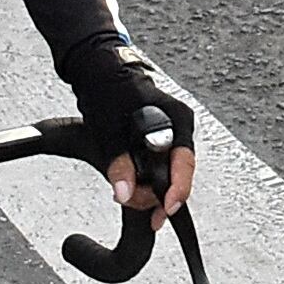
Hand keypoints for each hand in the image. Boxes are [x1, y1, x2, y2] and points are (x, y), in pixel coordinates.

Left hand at [70, 65, 199, 218]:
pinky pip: (158, 172)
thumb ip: (119, 162)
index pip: (184, 161)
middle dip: (152, 193)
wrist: (99, 74)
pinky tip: (130, 187)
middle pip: (176, 175)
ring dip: (145, 190)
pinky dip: (144, 184)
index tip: (168, 208)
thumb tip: (125, 192)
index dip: (178, 189)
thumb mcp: (110, 129)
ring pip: (166, 177)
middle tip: (126, 196)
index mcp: (177, 119)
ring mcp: (170, 138)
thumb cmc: (110, 89)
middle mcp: (178, 130)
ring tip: (121, 188)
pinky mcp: (158, 146)